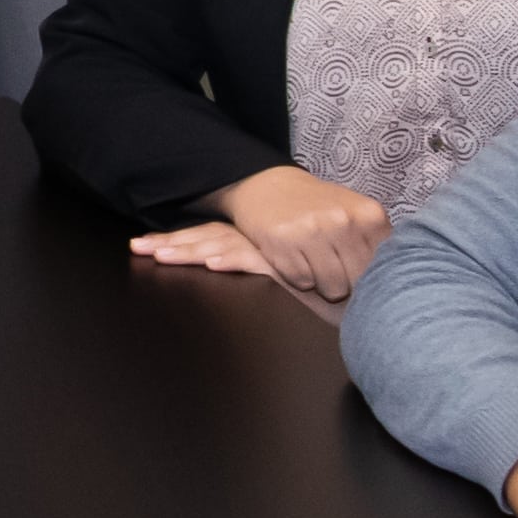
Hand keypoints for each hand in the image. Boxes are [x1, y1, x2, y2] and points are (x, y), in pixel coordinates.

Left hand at [120, 219, 350, 325]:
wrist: (380, 278)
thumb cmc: (345, 282)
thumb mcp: (302, 276)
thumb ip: (281, 271)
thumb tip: (256, 274)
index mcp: (269, 239)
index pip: (223, 235)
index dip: (187, 239)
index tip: (153, 246)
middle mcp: (270, 240)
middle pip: (216, 236)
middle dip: (175, 243)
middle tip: (137, 247)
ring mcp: (280, 250)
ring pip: (227, 245)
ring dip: (189, 249)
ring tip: (155, 254)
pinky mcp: (292, 265)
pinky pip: (255, 260)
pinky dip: (230, 259)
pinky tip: (208, 262)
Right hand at [184, 164, 386, 299]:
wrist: (268, 185)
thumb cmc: (318, 207)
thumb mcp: (356, 214)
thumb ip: (376, 244)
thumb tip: (392, 287)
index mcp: (370, 215)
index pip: (383, 269)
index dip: (370, 278)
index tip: (357, 271)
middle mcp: (343, 221)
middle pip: (358, 283)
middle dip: (345, 282)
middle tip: (331, 264)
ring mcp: (312, 231)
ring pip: (331, 288)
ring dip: (321, 282)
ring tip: (312, 260)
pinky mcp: (283, 242)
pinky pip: (301, 282)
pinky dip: (297, 277)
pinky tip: (293, 256)